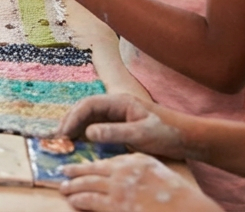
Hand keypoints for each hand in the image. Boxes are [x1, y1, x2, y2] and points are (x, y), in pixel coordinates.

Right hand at [58, 94, 188, 159]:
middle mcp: (115, 105)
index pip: (89, 105)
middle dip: (70, 121)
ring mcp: (117, 115)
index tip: (64, 134)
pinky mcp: (120, 125)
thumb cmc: (167, 133)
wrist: (187, 137)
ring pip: (89, 118)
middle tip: (57, 138)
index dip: (73, 118)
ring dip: (75, 128)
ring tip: (64, 141)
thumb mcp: (141, 134)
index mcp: (120, 101)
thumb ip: (114, 132)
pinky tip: (79, 144)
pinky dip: (85, 134)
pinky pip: (97, 127)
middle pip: (85, 109)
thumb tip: (88, 133)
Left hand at [60, 154, 219, 211]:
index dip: (93, 164)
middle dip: (76, 171)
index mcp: (136, 161)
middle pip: (93, 169)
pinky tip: (73, 200)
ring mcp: (118, 188)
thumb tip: (122, 174)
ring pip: (87, 184)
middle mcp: (124, 171)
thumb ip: (139, 169)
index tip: (84, 166)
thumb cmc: (178, 196)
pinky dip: (78, 199)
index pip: (108, 161)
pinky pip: (90, 200)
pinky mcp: (115, 205)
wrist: (186, 209)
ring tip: (63, 188)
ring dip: (73, 186)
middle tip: (64, 172)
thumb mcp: (158, 173)